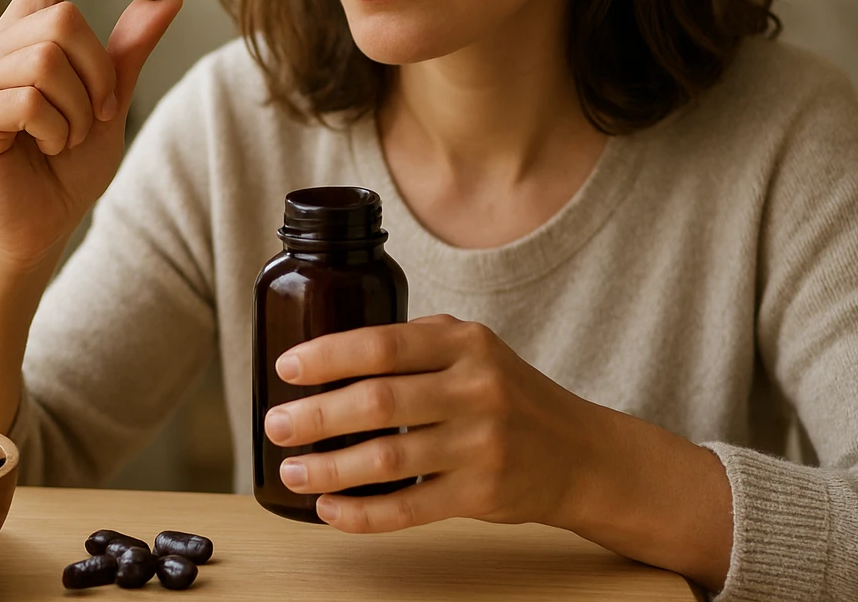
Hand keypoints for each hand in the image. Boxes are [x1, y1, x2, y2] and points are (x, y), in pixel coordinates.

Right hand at [0, 0, 181, 272]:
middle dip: (98, 72)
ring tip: (68, 136)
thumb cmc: (71, 162)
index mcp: (25, 31)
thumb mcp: (112, 97)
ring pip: (47, 60)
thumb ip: (131, 46)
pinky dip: (57, 131)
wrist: (45, 223)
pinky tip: (48, 148)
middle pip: (62, 20)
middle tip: (99, 111)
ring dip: (78, 109)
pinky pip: (30, 101)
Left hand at [262, 314, 733, 589]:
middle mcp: (475, 390)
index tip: (287, 369)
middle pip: (378, 403)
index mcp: (466, 345)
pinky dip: (361, 513)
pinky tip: (330, 509)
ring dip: (329, 469)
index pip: (383, 346)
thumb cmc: (512, 395)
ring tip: (293, 469)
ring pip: (387, 460)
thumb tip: (330, 350)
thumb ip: (416, 343)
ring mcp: (481, 446)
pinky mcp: (482, 495)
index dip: (328, 357)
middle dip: (316, 416)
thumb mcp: (475, 349)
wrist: (582, 454)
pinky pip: (408, 509)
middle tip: (276, 424)